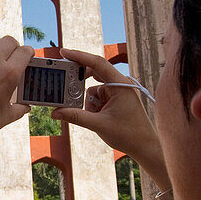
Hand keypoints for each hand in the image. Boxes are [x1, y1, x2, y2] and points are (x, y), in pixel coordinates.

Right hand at [52, 48, 167, 186]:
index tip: (64, 52)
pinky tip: (97, 118)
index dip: (79, 56)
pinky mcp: (116, 100)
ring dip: (89, 101)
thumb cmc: (129, 134)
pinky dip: (94, 106)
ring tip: (93, 116)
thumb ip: (75, 116)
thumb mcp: (99, 125)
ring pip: (94, 89)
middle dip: (80, 82)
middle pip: (94, 73)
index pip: (98, 63)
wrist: (145, 147)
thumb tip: (55, 113)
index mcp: (120, 84)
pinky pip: (98, 98)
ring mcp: (118, 91)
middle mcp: (120, 84)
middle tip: (66, 84)